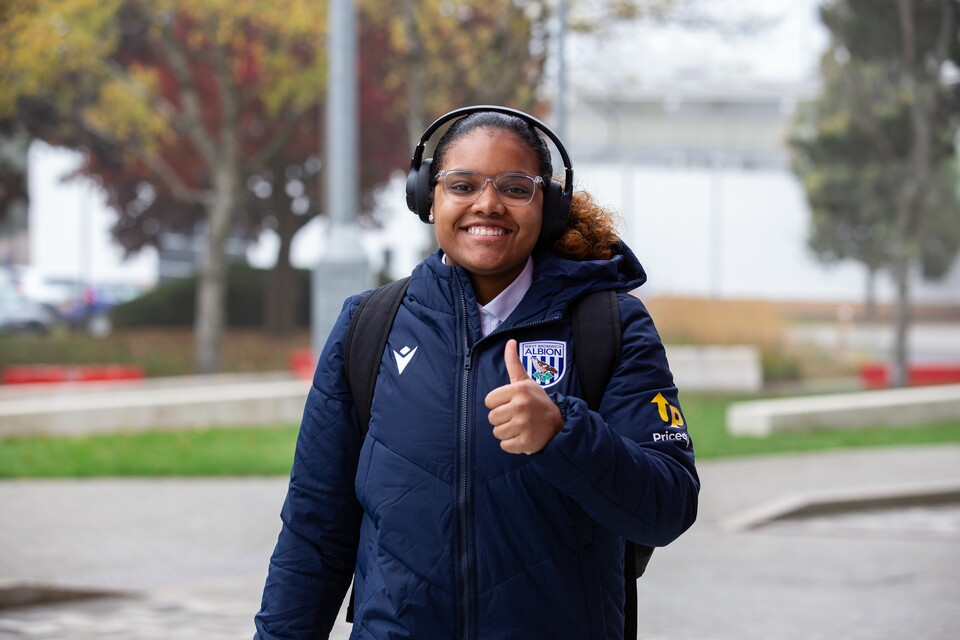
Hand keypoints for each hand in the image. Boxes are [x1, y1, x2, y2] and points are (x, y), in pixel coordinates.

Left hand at [485, 339, 563, 454]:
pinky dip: (512, 444)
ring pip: (497, 433)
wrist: (558, 424)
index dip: (498, 404)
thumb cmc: (537, 401)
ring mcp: (524, 425)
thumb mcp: (526, 381)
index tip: (511, 404)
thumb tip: (510, 341)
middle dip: (502, 419)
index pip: (488, 401)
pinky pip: (504, 446)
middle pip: (492, 418)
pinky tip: (523, 437)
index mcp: (518, 390)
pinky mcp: (526, 442)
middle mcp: (521, 406)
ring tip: (521, 427)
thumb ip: (514, 363)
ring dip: (507, 432)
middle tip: (518, 416)